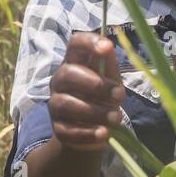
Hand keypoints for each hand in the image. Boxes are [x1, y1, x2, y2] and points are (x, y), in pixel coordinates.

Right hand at [49, 32, 123, 151]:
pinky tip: (104, 133)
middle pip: (68, 74)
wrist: (92, 129)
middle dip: (95, 85)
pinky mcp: (58, 128)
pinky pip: (68, 130)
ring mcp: (55, 104)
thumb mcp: (110, 79)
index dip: (88, 42)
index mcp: (74, 62)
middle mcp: (60, 80)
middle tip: (120, 95)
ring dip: (94, 112)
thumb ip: (109, 65)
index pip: (74, 44)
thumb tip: (108, 47)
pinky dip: (87, 133)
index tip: (107, 47)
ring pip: (66, 104)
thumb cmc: (102, 96)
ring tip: (116, 118)